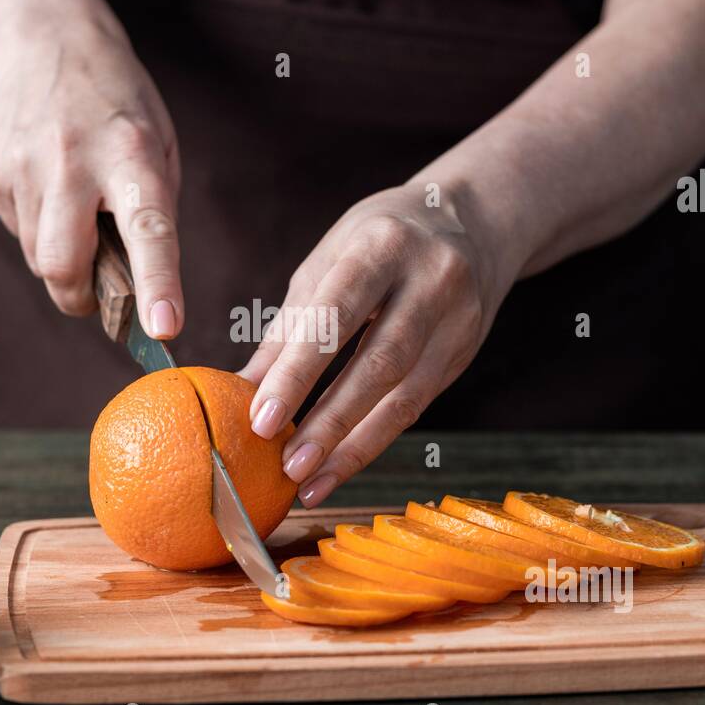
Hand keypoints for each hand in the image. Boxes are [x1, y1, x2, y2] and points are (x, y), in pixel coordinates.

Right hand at [0, 13, 183, 337]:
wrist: (44, 35)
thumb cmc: (116, 101)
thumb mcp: (159, 142)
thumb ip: (154, 210)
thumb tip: (140, 285)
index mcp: (131, 155)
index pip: (148, 231)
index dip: (156, 284)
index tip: (164, 327)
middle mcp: (73, 162)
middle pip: (63, 267)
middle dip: (80, 298)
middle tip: (100, 295)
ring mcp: (24, 166)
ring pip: (39, 258)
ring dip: (61, 258)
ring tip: (77, 208)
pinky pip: (18, 231)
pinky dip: (38, 228)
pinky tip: (49, 184)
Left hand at [238, 184, 522, 506]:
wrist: (467, 223)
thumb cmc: (376, 242)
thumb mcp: (327, 264)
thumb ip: (289, 328)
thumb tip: (238, 390)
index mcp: (382, 246)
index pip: (337, 317)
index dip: (298, 373)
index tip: (261, 419)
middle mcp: (430, 280)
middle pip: (378, 363)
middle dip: (329, 422)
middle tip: (287, 466)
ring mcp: (457, 319)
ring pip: (404, 396)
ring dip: (351, 446)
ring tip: (309, 481)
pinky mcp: (464, 353)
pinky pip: (415, 408)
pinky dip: (372, 442)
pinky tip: (339, 467)